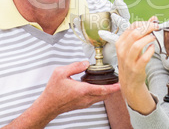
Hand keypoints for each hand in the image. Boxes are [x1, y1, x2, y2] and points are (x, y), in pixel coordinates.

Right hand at [6, 61, 120, 127]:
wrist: (47, 106)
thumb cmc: (52, 91)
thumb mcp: (60, 73)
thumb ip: (75, 66)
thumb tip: (85, 63)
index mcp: (82, 90)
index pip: (103, 89)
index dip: (114, 87)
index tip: (121, 84)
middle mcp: (85, 98)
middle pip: (105, 95)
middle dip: (113, 89)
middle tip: (120, 82)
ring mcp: (84, 103)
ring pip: (101, 98)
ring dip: (107, 92)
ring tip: (112, 84)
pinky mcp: (82, 105)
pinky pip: (95, 100)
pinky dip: (100, 94)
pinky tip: (100, 88)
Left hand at [83, 0, 129, 67]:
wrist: (100, 64)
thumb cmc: (96, 48)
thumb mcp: (88, 37)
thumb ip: (83, 27)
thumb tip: (75, 19)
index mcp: (113, 24)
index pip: (118, 12)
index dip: (119, 5)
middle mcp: (119, 29)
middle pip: (124, 16)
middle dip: (122, 9)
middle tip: (120, 2)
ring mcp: (121, 37)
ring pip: (124, 26)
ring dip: (120, 20)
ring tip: (114, 15)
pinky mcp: (117, 46)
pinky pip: (115, 39)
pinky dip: (109, 35)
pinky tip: (102, 33)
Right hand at [115, 16, 158, 113]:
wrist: (129, 81)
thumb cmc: (131, 61)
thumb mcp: (133, 45)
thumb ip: (143, 31)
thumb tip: (153, 18)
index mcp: (120, 43)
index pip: (131, 27)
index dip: (144, 23)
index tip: (152, 23)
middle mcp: (122, 51)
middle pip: (135, 34)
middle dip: (148, 28)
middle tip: (156, 27)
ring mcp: (128, 60)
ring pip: (137, 45)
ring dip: (148, 39)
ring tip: (153, 37)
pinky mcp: (136, 68)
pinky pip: (144, 58)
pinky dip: (150, 51)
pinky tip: (152, 48)